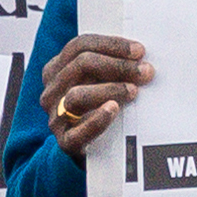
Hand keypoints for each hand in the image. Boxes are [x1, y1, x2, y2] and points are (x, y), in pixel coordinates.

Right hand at [40, 33, 148, 160]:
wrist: (92, 151)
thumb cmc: (97, 108)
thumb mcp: (97, 81)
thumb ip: (110, 67)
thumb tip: (140, 58)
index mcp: (55, 70)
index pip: (79, 46)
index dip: (110, 45)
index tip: (138, 51)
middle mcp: (52, 91)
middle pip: (80, 65)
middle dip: (117, 65)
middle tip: (144, 71)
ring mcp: (56, 117)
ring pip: (76, 95)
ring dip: (110, 89)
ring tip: (133, 91)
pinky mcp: (65, 142)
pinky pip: (78, 132)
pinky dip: (97, 119)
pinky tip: (113, 109)